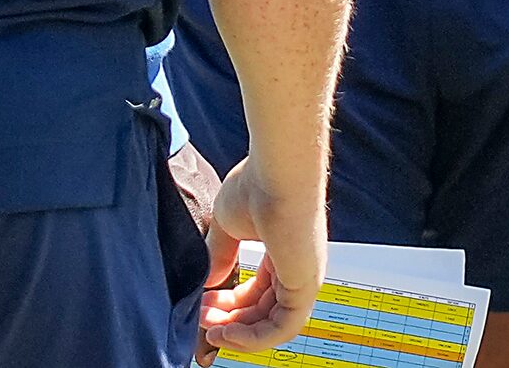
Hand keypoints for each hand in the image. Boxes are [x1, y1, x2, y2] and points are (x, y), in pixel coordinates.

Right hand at [199, 153, 326, 357]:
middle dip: (230, 320)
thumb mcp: (228, 225)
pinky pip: (282, 328)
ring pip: (273, 325)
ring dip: (239, 334)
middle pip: (263, 312)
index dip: (230, 304)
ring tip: (211, 331)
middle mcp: (297, 268)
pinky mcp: (305, 286)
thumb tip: (210, 281)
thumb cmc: (258, 184)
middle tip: (203, 318)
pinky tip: (227, 333)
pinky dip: (254, 338)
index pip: (259, 293)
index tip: (204, 302)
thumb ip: (221, 255)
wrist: (278, 170)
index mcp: (282, 253)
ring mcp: (304, 278)